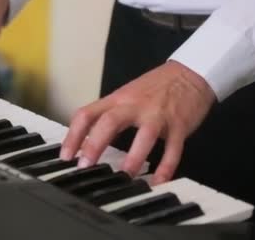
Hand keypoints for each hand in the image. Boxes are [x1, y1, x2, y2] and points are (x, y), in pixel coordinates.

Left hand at [60, 60, 215, 184]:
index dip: (73, 135)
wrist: (189, 73)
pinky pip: (173, 148)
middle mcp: (135, 105)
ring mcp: (158, 115)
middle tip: (85, 167)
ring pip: (144, 136)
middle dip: (95, 145)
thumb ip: (108, 116)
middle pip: (109, 122)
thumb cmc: (155, 87)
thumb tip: (86, 141)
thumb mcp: (126, 97)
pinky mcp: (179, 124)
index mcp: (117, 100)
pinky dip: (166, 167)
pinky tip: (158, 180)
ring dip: (133, 158)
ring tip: (124, 177)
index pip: (87, 114)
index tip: (65, 155)